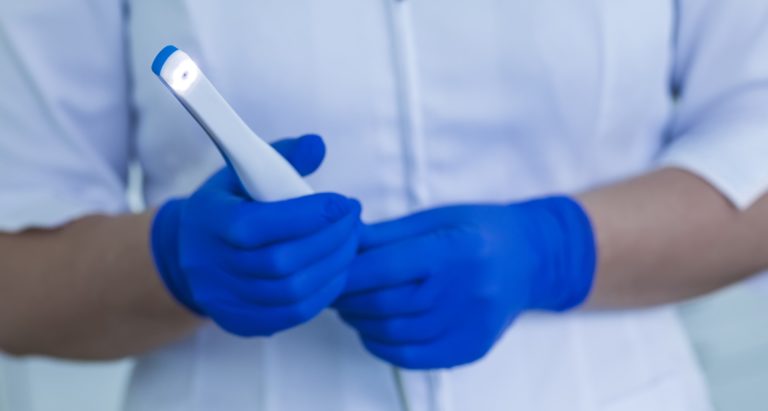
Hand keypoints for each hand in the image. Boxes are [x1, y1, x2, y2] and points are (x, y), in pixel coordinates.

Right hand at [151, 135, 361, 336]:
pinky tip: (337, 270)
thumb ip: (283, 157)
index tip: (343, 202)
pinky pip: (292, 314)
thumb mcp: (244, 171)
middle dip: (329, 240)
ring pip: (291, 292)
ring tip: (351, 242)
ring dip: (333, 266)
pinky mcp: (240, 322)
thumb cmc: (229, 204)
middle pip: (280, 263)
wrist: (189, 253)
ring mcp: (224, 299)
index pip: (257, 225)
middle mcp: (210, 266)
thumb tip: (317, 146)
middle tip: (354, 220)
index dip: (306, 216)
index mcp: (208, 221)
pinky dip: (323, 293)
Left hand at [335, 197, 595, 368]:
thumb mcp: (435, 218)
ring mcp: (470, 324)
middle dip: (347, 298)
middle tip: (332, 289)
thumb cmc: (480, 231)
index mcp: (455, 249)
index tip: (328, 269)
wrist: (530, 259)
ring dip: (360, 322)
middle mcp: (465, 290)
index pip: (385, 268)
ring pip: (393, 333)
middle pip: (385, 304)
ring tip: (351, 307)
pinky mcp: (470, 348)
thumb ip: (387, 235)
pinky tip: (374, 329)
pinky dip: (382, 345)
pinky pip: (412, 357)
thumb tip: (341, 242)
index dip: (348, 272)